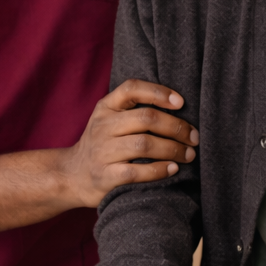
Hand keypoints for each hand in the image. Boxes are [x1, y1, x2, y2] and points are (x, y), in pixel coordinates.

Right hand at [59, 79, 197, 207]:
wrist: (71, 176)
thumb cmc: (102, 145)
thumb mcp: (109, 120)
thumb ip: (134, 111)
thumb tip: (180, 108)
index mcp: (105, 107)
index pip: (132, 88)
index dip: (159, 92)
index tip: (181, 103)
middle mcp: (102, 126)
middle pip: (146, 119)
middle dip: (176, 127)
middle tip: (194, 138)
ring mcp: (101, 152)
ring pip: (144, 145)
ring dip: (172, 149)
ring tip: (188, 155)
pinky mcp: (104, 176)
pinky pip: (136, 172)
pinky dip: (159, 170)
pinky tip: (172, 169)